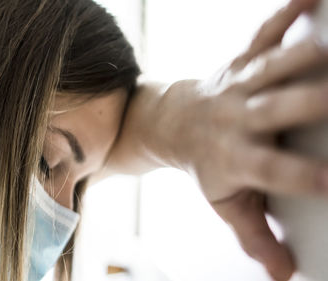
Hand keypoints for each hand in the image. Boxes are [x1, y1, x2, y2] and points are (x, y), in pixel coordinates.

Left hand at [159, 0, 327, 278]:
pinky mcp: (240, 60)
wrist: (170, 124)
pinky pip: (263, 31)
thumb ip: (255, 237)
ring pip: (273, 66)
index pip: (272, 170)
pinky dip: (286, 12)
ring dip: (306, 56)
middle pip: (276, 108)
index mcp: (236, 157)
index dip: (302, 177)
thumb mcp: (225, 204)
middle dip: (313, 104)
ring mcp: (239, 84)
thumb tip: (285, 276)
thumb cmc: (204, 165)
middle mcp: (237, 118)